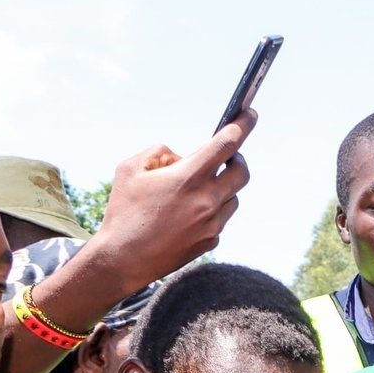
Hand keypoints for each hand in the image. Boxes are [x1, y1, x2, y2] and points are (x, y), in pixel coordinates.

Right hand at [85, 113, 255, 293]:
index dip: (242, 125)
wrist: (123, 259)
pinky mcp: (211, 241)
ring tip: (195, 188)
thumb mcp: (130, 168)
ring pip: (232, 196)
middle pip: (242, 172)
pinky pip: (221, 218)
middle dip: (237, 159)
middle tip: (225, 156)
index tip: (250, 113)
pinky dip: (211, 209)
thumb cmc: (123, 210)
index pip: (226, 144)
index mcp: (189, 178)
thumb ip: (160, 152)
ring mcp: (213, 224)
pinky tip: (187, 213)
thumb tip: (181, 156)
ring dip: (221, 186)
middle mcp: (207, 200)